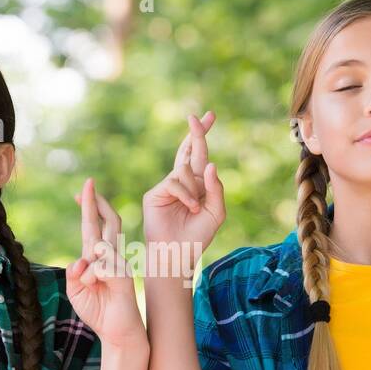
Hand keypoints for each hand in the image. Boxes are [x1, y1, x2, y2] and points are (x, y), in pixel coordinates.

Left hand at [66, 178, 145, 350]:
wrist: (118, 333)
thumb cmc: (98, 312)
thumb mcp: (76, 291)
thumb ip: (73, 273)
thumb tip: (82, 259)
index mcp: (98, 259)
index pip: (93, 228)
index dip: (88, 209)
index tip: (81, 191)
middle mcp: (111, 257)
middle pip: (106, 222)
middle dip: (95, 203)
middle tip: (87, 183)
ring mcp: (120, 264)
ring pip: (99, 247)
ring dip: (87, 267)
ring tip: (91, 285)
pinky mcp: (124, 275)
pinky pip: (103, 266)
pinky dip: (93, 277)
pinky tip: (97, 287)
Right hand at [142, 110, 225, 253]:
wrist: (179, 254)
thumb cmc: (198, 237)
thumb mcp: (216, 212)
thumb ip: (215, 188)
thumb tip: (210, 163)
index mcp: (196, 185)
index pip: (199, 155)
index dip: (202, 135)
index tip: (210, 115)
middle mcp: (181, 182)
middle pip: (188, 150)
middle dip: (196, 133)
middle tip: (198, 116)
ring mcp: (166, 187)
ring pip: (184, 171)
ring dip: (194, 189)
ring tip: (195, 208)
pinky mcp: (154, 193)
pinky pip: (175, 182)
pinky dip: (186, 194)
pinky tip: (190, 207)